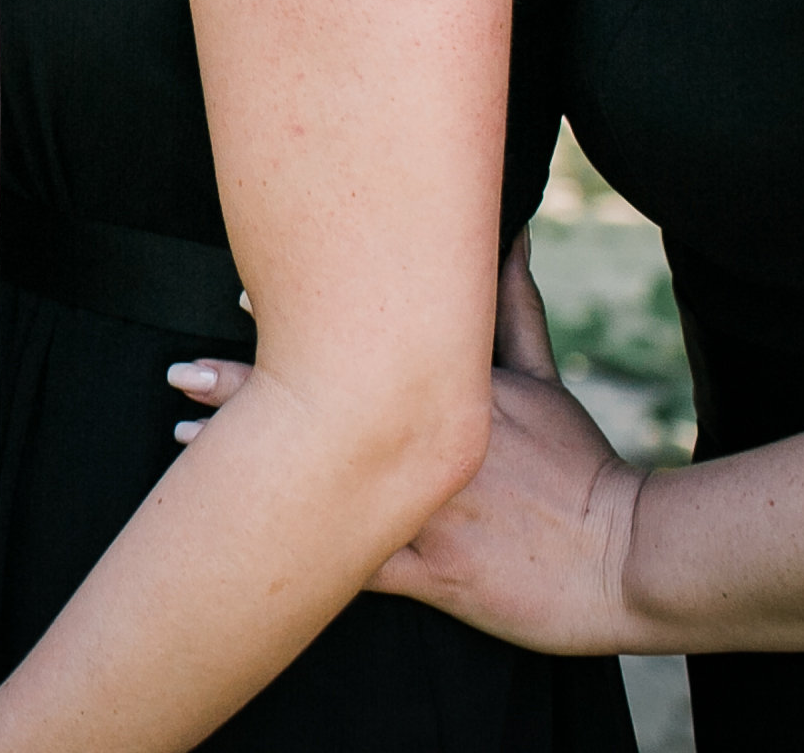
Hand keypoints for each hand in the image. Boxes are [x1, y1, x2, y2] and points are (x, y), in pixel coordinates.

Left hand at [173, 237, 657, 654]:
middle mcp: (433, 445)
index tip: (239, 296)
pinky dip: (295, 549)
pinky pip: (351, 566)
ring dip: (245, 467)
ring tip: (180, 443)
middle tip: (182, 370)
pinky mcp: (432, 574)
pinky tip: (238, 540)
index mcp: (454, 391)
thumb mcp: (544, 380)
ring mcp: (430, 512)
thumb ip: (511, 306)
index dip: (294, 323)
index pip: (360, 345)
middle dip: (246, 388)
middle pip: (325, 408)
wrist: (623, 559)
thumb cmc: (580, 467)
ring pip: (322, 485)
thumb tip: (509, 229)